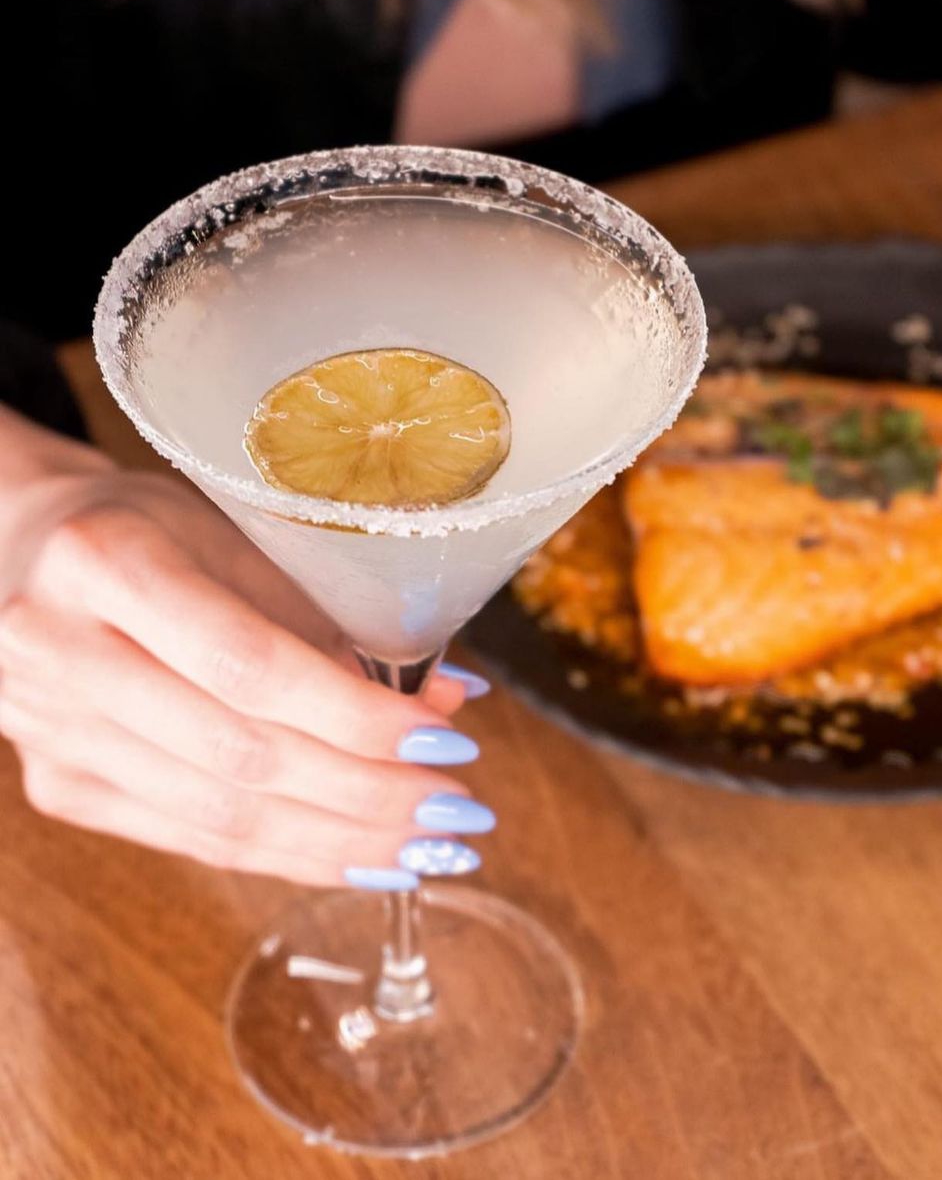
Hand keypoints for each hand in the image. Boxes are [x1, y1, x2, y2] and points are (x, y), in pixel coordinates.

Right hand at [0, 414, 484, 885]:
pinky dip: (287, 853)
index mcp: (108, 562)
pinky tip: (358, 854)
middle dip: (368, 794)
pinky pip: (192, 839)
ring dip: (339, 840)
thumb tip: (445, 701)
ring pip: (218, 816)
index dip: (355, 717)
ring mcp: (54, 732)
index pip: (249, 665)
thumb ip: (333, 619)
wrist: (17, 552)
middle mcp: (63, 652)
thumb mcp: (236, 534)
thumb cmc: (145, 528)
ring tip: (427, 847)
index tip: (447, 742)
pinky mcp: (62, 786)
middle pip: (239, 755)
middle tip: (456, 814)